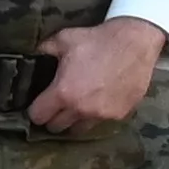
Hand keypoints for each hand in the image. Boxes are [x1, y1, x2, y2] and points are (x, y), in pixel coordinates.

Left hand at [29, 15, 168, 132]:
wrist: (136, 41)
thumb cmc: (98, 39)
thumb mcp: (64, 38)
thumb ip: (44, 49)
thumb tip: (32, 54)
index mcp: (63, 93)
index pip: (38, 116)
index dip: (35, 110)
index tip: (40, 104)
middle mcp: (81, 109)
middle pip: (56, 127)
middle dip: (54, 117)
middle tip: (58, 105)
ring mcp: (102, 114)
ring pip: (78, 129)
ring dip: (75, 120)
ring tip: (78, 106)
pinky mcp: (120, 114)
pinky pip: (101, 122)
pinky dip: (97, 115)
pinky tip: (100, 99)